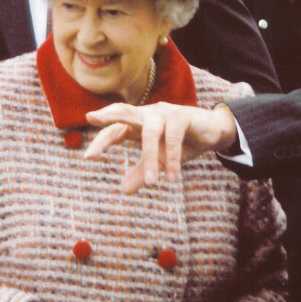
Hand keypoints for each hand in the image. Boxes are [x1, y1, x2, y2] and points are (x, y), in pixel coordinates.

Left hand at [83, 102, 236, 193]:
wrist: (213, 132)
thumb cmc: (181, 143)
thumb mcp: (160, 160)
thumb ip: (142, 171)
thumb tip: (123, 190)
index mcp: (137, 123)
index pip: (114, 130)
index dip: (101, 142)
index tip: (87, 157)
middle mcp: (147, 114)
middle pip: (124, 111)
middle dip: (108, 114)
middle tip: (91, 117)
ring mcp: (164, 112)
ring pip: (150, 133)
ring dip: (150, 159)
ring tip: (152, 184)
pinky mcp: (182, 115)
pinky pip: (173, 137)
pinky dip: (171, 158)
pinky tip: (171, 177)